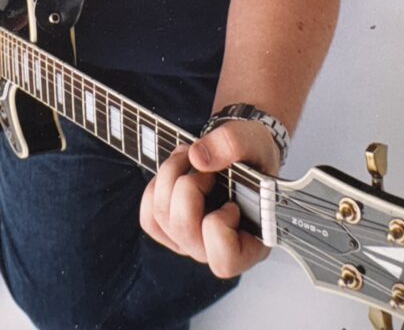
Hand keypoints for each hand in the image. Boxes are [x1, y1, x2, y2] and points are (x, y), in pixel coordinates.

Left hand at [139, 120, 280, 276]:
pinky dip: (155, 188)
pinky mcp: (171, 230)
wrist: (240, 153)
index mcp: (250, 246)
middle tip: (204, 166)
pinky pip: (149, 218)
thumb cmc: (254, 156)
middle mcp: (216, 251)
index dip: (220, 225)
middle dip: (187, 185)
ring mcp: (191, 242)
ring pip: (161, 218)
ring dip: (169, 177)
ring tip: (188, 155)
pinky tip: (175, 171)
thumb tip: (197, 159)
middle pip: (184, 230)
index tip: (231, 201)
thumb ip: (234, 144)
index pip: (224, 261)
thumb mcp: (254, 141)